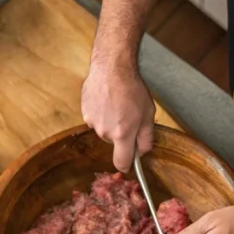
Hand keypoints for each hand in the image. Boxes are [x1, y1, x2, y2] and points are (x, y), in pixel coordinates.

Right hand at [81, 48, 155, 171]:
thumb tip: (142, 153)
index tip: (129, 163)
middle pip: (113, 144)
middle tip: (129, 117)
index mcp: (122, 134)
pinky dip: (101, 114)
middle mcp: (105, 132)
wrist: (111, 67)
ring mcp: (92, 122)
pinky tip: (107, 101)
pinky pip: (95, 120)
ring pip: (104, 131)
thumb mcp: (148, 114)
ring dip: (110, 124)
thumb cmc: (132, 88)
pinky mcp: (84, 113)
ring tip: (117, 105)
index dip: (126, 165)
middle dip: (121, 135)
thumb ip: (146, 138)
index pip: (121, 163)